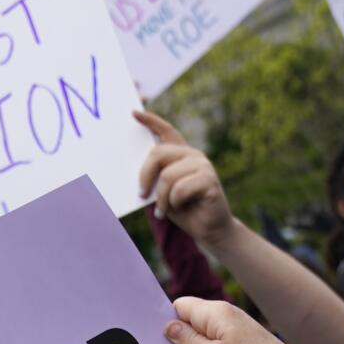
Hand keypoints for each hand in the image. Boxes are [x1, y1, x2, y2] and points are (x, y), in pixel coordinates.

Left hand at [135, 110, 236, 245]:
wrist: (209, 230)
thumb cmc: (184, 211)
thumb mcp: (163, 193)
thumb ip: (155, 179)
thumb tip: (137, 176)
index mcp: (180, 155)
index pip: (166, 131)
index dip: (150, 121)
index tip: (133, 113)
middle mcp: (192, 155)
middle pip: (157, 154)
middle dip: (145, 176)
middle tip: (141, 194)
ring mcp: (203, 165)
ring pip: (167, 176)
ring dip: (161, 199)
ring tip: (164, 210)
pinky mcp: (209, 179)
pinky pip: (179, 189)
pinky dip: (174, 204)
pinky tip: (180, 209)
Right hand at [162, 297, 312, 343]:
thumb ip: (187, 340)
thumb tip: (168, 326)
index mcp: (215, 312)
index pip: (180, 306)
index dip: (168, 323)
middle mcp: (227, 313)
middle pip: (193, 319)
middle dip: (182, 337)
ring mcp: (239, 326)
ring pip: (206, 332)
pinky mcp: (247, 340)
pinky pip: (220, 342)